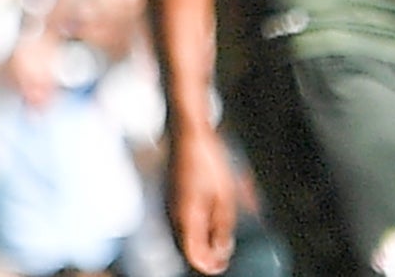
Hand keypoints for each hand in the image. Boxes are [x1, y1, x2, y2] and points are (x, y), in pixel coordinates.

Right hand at [169, 119, 235, 274]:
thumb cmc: (207, 159)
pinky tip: (208, 219)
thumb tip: (222, 249)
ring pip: (183, 234)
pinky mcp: (171, 194)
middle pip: (187, 248)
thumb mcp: (224, 196)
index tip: (223, 266)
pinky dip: (195, 228)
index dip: (209, 266)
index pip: (194, 255)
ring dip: (200, 241)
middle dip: (206, 255)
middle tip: (224, 255)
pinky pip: (181, 220)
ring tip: (219, 238)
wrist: (189, 131)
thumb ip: (223, 227)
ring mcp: (170, 202)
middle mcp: (174, 213)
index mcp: (188, 216)